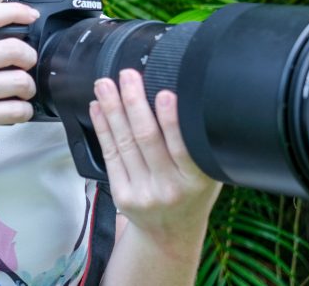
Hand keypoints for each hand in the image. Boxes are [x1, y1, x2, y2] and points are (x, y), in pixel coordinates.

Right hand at [0, 3, 39, 162]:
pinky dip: (24, 111)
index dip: (17, 12)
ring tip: (22, 91)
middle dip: (29, 56)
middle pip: (14, 48)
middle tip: (27, 64)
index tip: (30, 16)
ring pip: (20, 81)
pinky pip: (16, 110)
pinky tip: (16, 110)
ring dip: (29, 87)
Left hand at [89, 69, 221, 243]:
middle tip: (127, 75)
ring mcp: (143, 192)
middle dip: (134, 103)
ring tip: (105, 85)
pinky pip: (110, 154)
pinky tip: (98, 108)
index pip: (183, 147)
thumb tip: (186, 97)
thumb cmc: (192, 193)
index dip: (171, 120)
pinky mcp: (121, 194)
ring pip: (124, 143)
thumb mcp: (209, 173)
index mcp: (196, 181)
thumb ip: (199, 144)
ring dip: (112, 109)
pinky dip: (103, 128)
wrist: (170, 233)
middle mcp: (169, 188)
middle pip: (147, 139)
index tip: (164, 93)